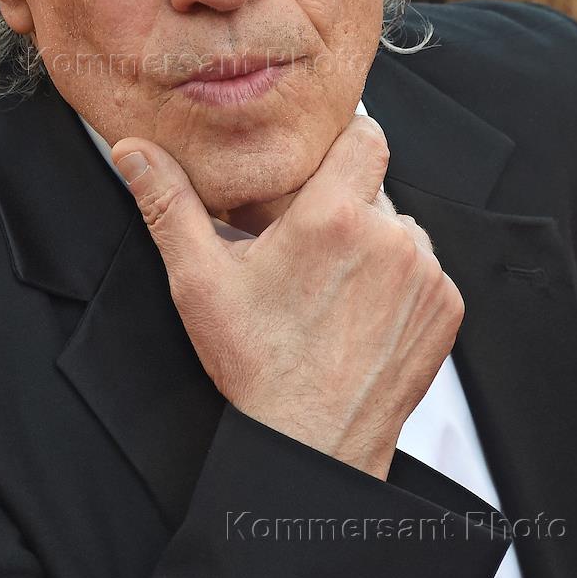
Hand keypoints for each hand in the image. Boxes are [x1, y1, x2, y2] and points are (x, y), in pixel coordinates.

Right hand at [112, 117, 463, 480]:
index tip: (316, 170)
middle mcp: (389, 237)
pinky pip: (425, 269)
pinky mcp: (445, 307)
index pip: (364, 134)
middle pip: (371, 187)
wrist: (312, 443)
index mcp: (333, 216)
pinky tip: (359, 312)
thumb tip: (132, 152)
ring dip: (373, 243)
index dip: (340, 144)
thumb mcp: (200, 280)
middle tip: (303, 246)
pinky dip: (398, 281)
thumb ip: (167, 204)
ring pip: (399, 228)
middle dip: (341, 206)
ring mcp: (425, 274)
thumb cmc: (257, 364)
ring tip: (331, 285)